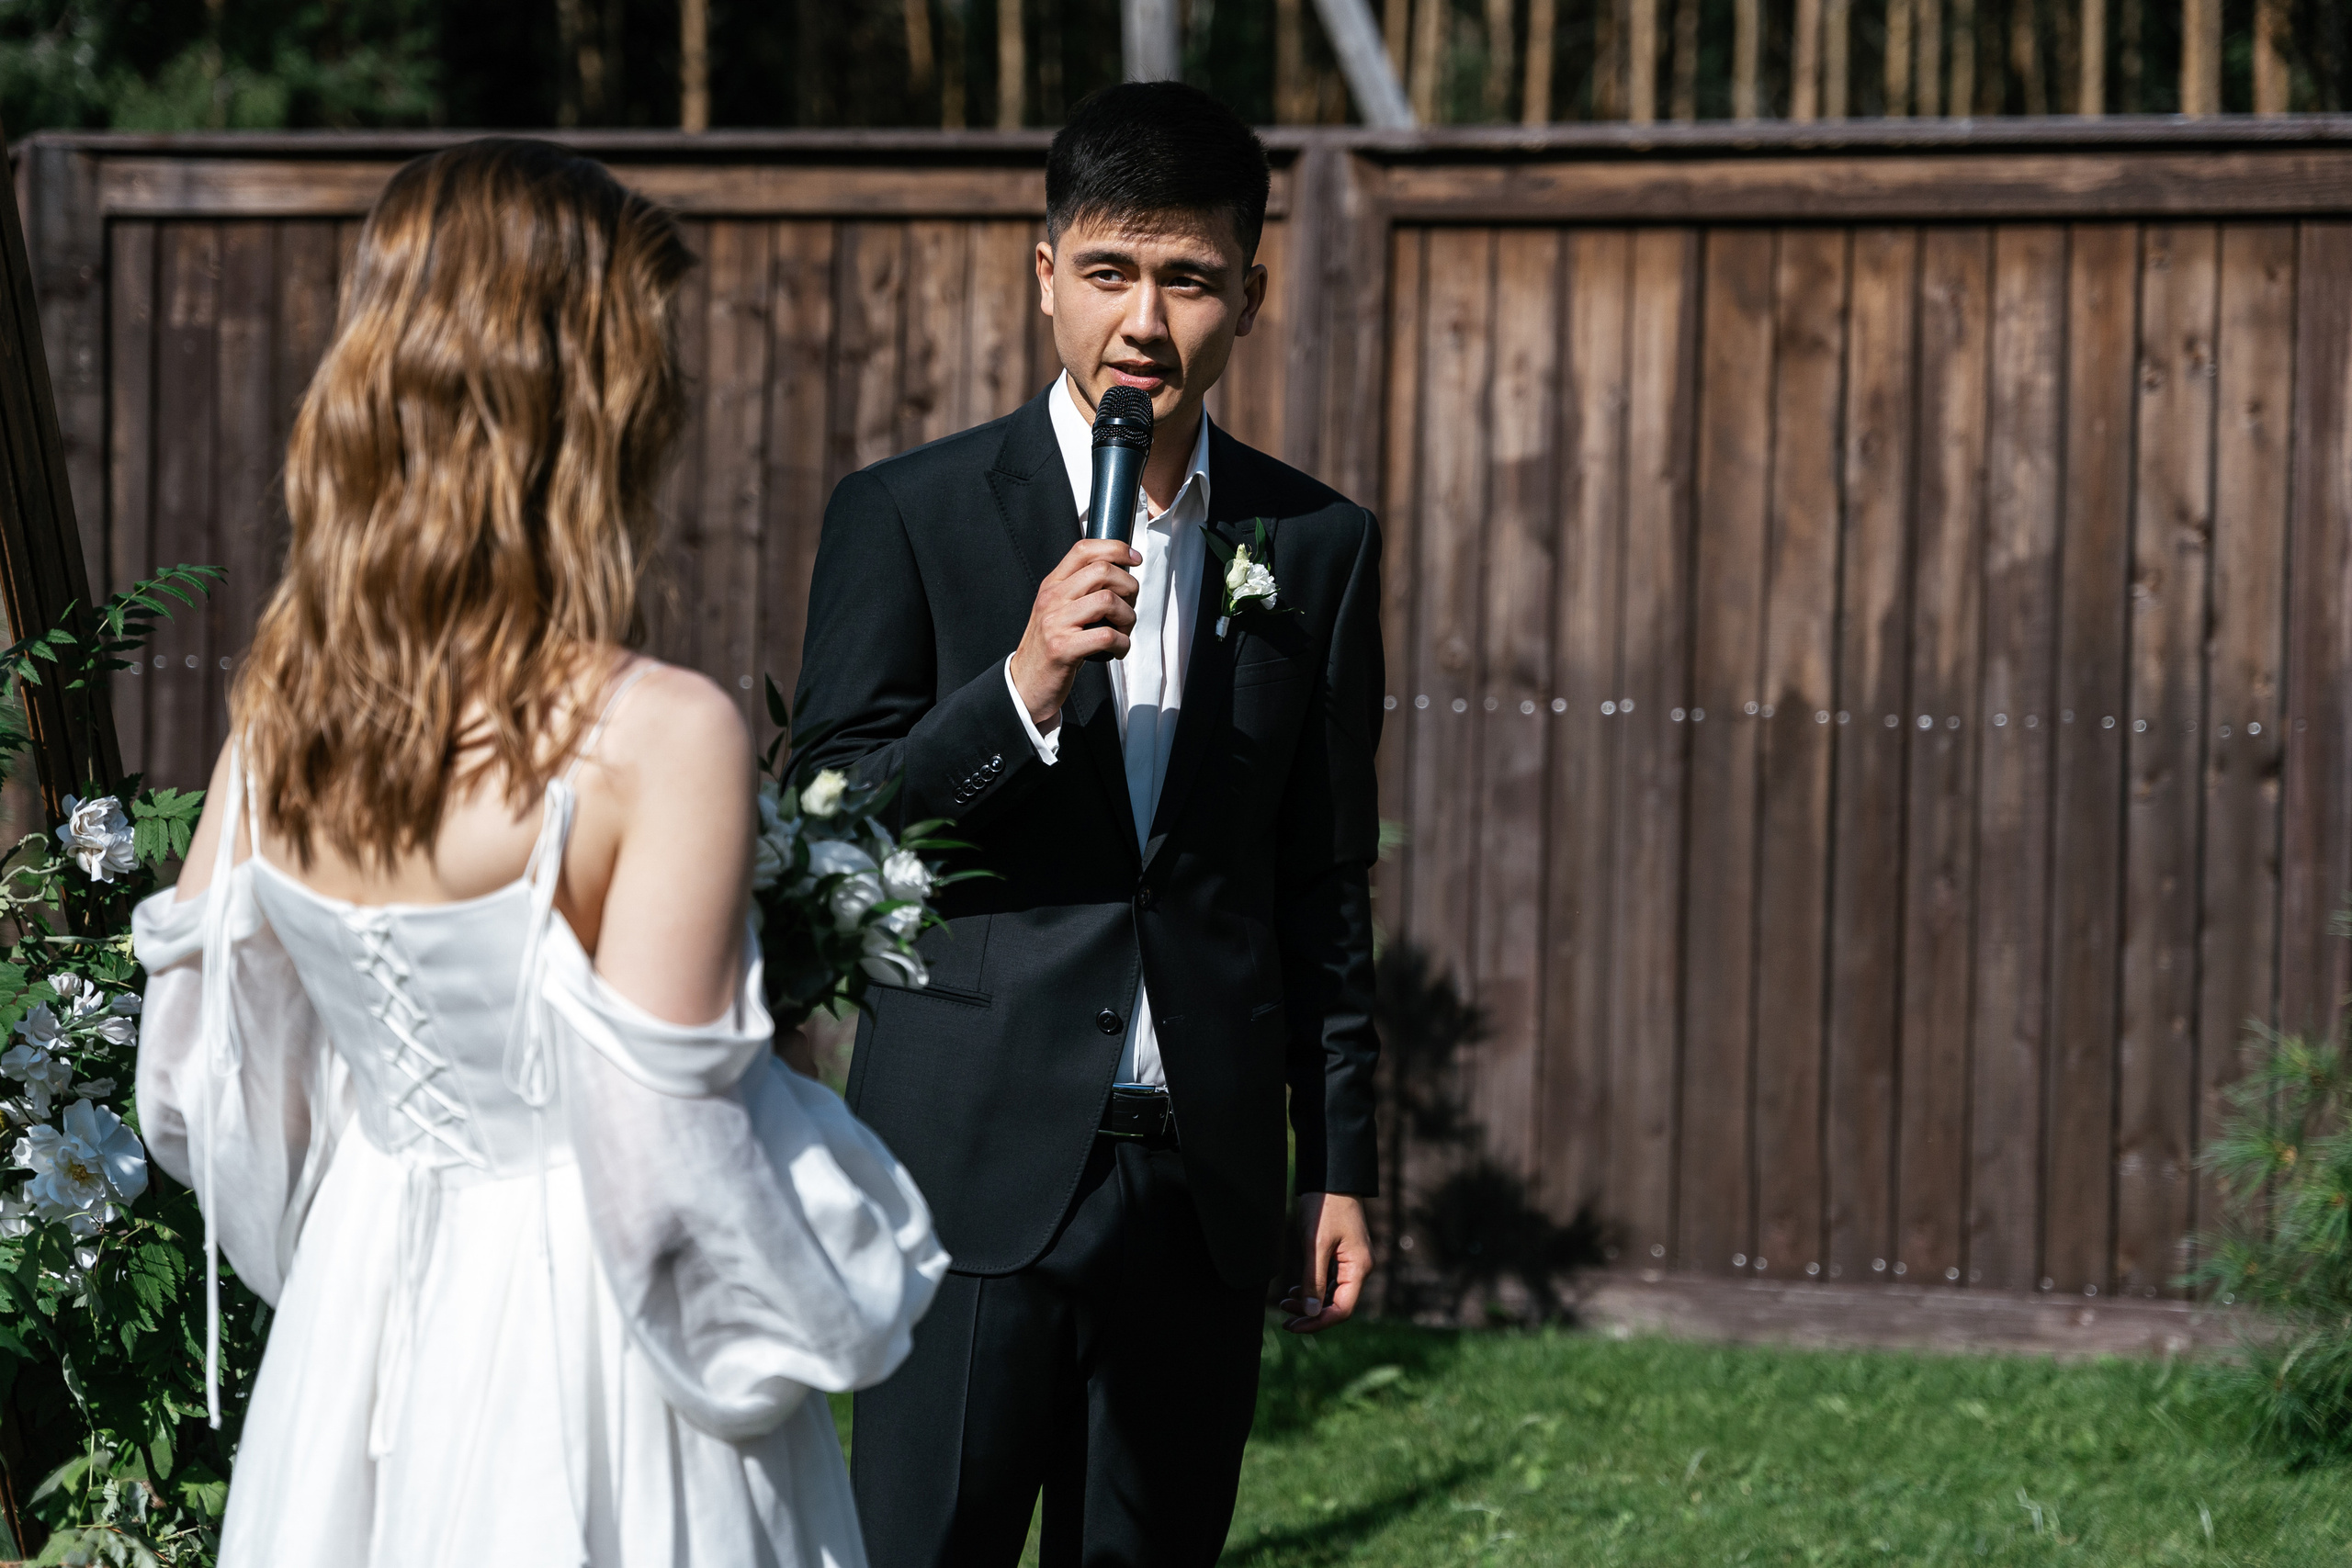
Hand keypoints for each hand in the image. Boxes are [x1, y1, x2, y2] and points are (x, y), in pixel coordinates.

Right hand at [1008, 538, 1140, 729]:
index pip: (1084, 549)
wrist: (1026, 682)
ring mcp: (1055, 622)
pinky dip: (1122, 643)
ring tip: (1123, 631)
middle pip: (1103, 571)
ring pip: (1108, 601)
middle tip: (1129, 606)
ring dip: (1128, 617)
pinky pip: (1107, 636)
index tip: (1134, 559)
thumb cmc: (1052, 646)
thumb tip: (1121, 575)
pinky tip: (1117, 650)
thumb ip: (1081, 590)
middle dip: (1129, 587)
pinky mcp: (1062, 648)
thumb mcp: (1059, 609)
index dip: (1116, 548)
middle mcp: (1052, 598)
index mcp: (1053, 585)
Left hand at [1279, 1192, 1370, 1332]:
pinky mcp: (1343, 1255)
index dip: (1318, 1322)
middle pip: (1338, 1304)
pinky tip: (1295, 1291)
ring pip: (1333, 1294)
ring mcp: (1353, 1262)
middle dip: (1312, 1315)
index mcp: (1359, 1267)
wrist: (1330, 1176)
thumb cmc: (1325, 1207)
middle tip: (1285, 1319)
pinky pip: (1331, 1281)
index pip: (1342, 1309)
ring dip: (1310, 1303)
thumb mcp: (1315, 1244)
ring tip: (1286, 1303)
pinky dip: (1313, 1289)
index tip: (1294, 1326)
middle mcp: (1360, 1268)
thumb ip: (1313, 1280)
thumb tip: (1312, 1313)